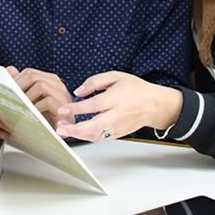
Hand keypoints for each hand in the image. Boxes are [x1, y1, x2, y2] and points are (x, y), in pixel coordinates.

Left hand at [6, 66, 74, 128]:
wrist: (63, 131)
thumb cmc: (47, 116)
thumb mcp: (32, 100)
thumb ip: (22, 85)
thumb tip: (9, 69)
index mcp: (50, 80)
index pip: (30, 73)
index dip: (16, 81)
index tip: (6, 91)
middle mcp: (57, 84)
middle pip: (33, 76)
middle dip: (18, 87)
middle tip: (10, 98)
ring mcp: (62, 94)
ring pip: (41, 85)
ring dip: (27, 96)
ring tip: (19, 106)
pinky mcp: (64, 106)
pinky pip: (48, 101)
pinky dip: (36, 107)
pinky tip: (30, 114)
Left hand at [53, 72, 182, 142]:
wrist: (154, 105)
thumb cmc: (135, 89)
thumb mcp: (116, 76)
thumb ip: (95, 81)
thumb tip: (78, 91)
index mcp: (117, 98)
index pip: (94, 105)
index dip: (77, 108)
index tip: (63, 109)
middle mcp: (118, 114)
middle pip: (95, 126)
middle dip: (75, 129)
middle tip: (59, 128)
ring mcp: (119, 127)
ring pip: (96, 135)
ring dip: (78, 135)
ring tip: (64, 131)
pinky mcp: (119, 134)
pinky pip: (101, 139)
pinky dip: (87, 138)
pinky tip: (77, 134)